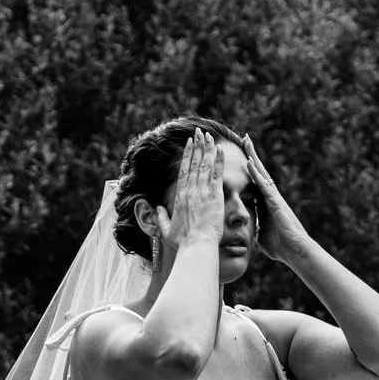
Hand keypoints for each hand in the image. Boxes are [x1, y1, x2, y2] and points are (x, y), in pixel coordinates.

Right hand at [155, 131, 226, 250]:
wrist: (196, 247)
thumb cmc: (183, 243)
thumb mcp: (166, 231)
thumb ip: (160, 218)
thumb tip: (157, 209)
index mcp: (180, 197)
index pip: (183, 171)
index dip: (187, 155)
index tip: (189, 144)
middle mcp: (190, 191)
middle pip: (194, 163)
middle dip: (197, 146)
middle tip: (199, 132)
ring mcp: (202, 193)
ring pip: (204, 165)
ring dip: (207, 148)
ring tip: (209, 136)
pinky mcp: (214, 196)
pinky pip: (216, 174)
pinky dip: (218, 160)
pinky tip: (220, 149)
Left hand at [244, 136, 310, 263]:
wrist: (295, 251)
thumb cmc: (281, 247)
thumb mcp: (261, 236)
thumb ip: (256, 230)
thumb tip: (249, 233)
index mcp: (265, 204)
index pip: (253, 183)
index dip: (247, 170)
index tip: (239, 158)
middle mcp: (269, 197)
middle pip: (258, 172)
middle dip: (251, 155)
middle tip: (244, 138)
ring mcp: (273, 197)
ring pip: (261, 172)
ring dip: (253, 156)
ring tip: (246, 140)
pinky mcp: (275, 202)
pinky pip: (264, 184)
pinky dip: (256, 173)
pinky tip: (249, 162)